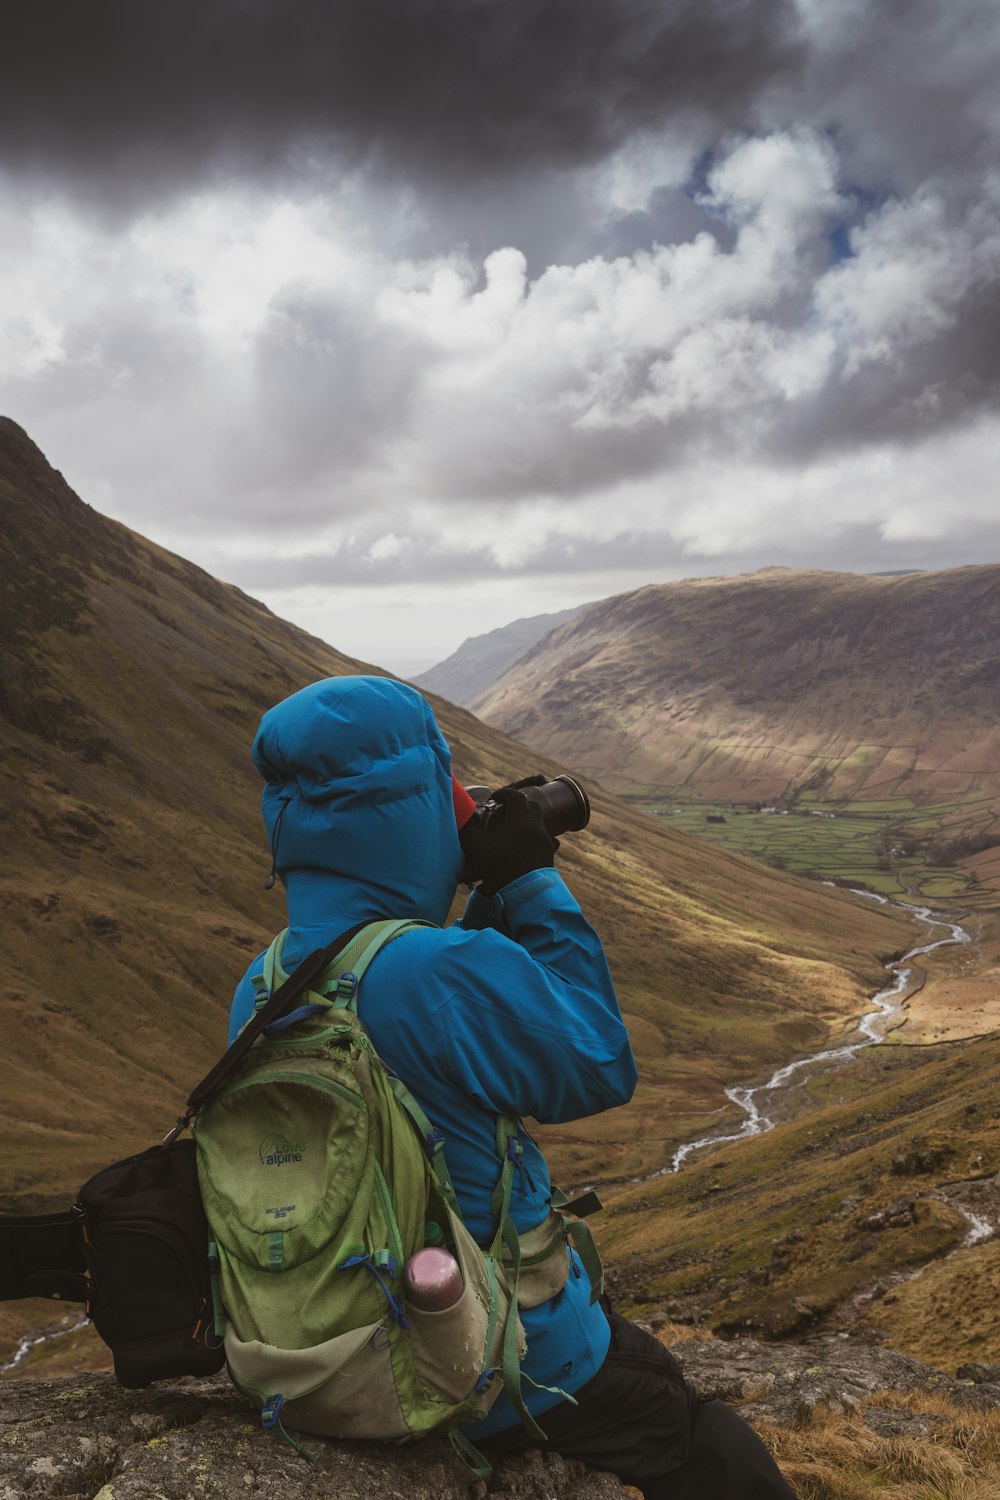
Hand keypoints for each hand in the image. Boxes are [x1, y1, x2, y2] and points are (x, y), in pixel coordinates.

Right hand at [460, 780, 557, 897]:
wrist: (524, 894)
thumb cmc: (499, 869)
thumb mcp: (477, 849)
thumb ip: (469, 830)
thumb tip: (467, 818)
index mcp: (520, 820)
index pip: (515, 795)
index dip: (504, 793)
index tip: (495, 798)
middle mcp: (536, 825)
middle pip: (531, 804)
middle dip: (518, 803)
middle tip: (505, 810)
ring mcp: (545, 839)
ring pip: (539, 820)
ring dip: (527, 818)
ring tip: (514, 827)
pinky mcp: (549, 852)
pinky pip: (545, 836)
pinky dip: (535, 833)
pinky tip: (526, 843)